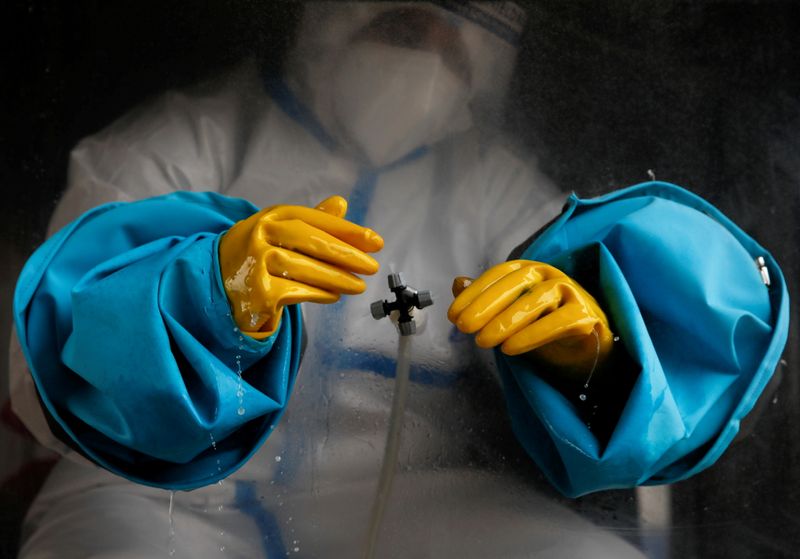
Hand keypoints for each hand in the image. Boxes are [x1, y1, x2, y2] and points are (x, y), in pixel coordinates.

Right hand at [219, 195, 383, 337]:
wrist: (213, 281)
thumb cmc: (255, 253)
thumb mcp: (279, 230)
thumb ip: (312, 220)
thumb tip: (341, 203)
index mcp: (272, 216)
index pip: (316, 220)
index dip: (349, 231)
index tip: (375, 242)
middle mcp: (261, 234)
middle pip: (314, 242)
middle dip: (348, 256)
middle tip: (372, 267)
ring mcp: (257, 262)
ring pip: (307, 269)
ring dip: (338, 279)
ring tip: (358, 286)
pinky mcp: (257, 290)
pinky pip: (297, 291)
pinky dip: (319, 294)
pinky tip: (333, 295)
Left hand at [448, 260, 612, 375]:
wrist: (585, 348)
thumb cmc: (544, 325)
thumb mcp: (510, 313)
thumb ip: (485, 299)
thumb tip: (458, 283)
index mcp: (530, 270)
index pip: (499, 275)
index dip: (474, 293)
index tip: (453, 315)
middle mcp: (550, 275)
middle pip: (516, 284)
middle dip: (485, 305)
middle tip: (463, 327)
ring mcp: (571, 292)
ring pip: (536, 301)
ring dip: (506, 321)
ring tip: (483, 342)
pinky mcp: (586, 314)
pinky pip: (559, 322)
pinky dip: (533, 334)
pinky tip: (511, 349)